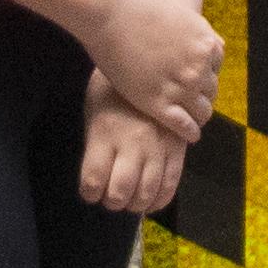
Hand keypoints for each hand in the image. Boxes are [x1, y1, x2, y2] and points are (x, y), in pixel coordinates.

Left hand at [78, 75, 197, 215]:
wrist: (148, 63)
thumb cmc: (112, 89)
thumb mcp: (94, 110)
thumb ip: (96, 143)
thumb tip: (97, 177)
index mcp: (104, 134)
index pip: (93, 180)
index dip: (89, 193)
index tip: (91, 192)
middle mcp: (131, 143)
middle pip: (120, 192)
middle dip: (112, 202)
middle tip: (111, 198)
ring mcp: (157, 146)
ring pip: (147, 192)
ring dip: (135, 204)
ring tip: (130, 200)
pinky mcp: (177, 146)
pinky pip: (171, 183)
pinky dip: (159, 200)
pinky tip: (150, 201)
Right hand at [85, 0, 223, 139]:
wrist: (110, 10)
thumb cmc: (137, 3)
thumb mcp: (180, 11)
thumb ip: (198, 30)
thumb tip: (217, 43)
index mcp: (205, 43)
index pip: (215, 67)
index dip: (203, 73)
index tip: (192, 80)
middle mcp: (199, 66)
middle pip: (211, 90)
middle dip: (200, 94)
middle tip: (189, 102)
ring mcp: (181, 86)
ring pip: (203, 111)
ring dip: (197, 116)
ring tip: (190, 121)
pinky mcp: (159, 103)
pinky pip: (184, 127)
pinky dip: (189, 133)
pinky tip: (187, 136)